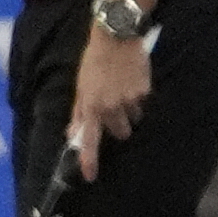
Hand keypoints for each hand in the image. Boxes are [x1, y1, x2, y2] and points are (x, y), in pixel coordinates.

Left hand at [70, 25, 152, 178]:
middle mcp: (111, 108)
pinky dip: (139, 97)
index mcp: (91, 107)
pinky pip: (143, 103)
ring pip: (133, 119)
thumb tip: (72, 134)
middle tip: (113, 108)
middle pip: (119, 132)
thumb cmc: (93, 63)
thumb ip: (78, 113)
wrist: (116, 39)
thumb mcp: (80, 87)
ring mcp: (130, 101)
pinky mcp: (145, 92)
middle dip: (117, 126)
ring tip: (122, 90)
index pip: (89, 140)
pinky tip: (132, 81)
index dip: (89, 160)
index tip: (90, 177)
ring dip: (129, 112)